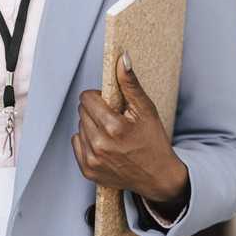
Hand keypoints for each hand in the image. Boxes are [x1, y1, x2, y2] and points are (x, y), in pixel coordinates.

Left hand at [71, 50, 188, 205]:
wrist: (158, 177)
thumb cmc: (153, 141)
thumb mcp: (146, 109)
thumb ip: (130, 83)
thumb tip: (122, 58)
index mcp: (113, 127)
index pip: (87, 98)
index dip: (99, 97)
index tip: (112, 104)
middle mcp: (100, 145)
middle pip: (82, 111)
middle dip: (96, 111)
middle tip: (115, 119)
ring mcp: (92, 160)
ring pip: (79, 126)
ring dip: (92, 126)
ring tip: (111, 133)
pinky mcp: (88, 171)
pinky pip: (77, 143)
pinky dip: (87, 141)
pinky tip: (104, 144)